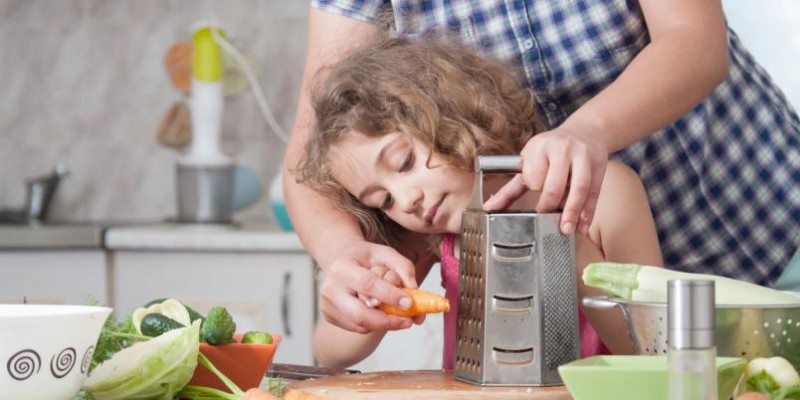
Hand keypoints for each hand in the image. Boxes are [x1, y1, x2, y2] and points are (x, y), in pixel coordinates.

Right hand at [318, 240, 418, 333]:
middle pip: (360, 314)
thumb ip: (404, 267)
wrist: (339, 259)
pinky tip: (380, 312)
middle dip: (387, 321)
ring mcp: (327, 305)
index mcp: (342, 268)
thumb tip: (415, 291)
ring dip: (383, 323)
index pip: (368, 284)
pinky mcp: (330, 316)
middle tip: (408, 321)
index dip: (389, 295)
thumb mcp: (385, 253)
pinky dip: (374, 324)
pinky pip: (357, 327)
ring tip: (397, 314)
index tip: (409, 303)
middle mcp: (330, 288)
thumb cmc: (364, 257)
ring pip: (361, 324)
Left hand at [483, 126, 607, 234]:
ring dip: (572, 212)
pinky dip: (589, 211)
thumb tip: (489, 208)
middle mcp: (562, 149)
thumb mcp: (530, 162)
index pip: (534, 176)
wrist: (587, 130)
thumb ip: (511, 187)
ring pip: (579, 188)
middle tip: (547, 219)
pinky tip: (583, 225)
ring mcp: (583, 156)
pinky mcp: (599, 165)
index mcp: (540, 147)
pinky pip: (594, 192)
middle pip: (555, 185)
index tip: (535, 193)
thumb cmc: (552, 150)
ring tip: (566, 229)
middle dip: (550, 204)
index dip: (535, 187)